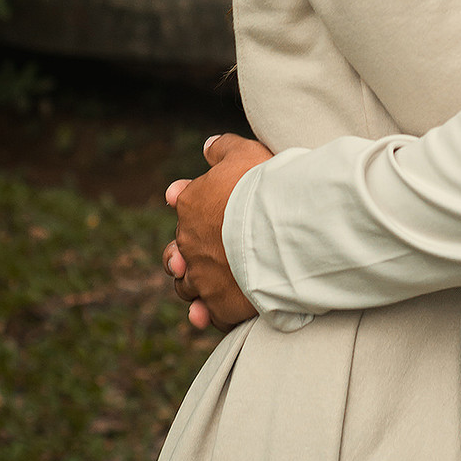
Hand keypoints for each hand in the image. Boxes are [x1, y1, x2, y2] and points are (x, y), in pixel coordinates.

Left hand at [161, 133, 272, 329]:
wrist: (283, 228)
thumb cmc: (265, 185)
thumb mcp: (245, 153)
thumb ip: (223, 149)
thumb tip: (207, 145)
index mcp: (191, 205)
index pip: (182, 202)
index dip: (185, 201)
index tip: (187, 200)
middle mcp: (189, 243)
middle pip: (177, 253)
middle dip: (183, 254)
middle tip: (195, 254)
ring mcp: (203, 277)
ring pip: (187, 287)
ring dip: (194, 285)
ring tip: (207, 284)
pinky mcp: (221, 305)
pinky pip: (211, 315)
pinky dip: (210, 314)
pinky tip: (214, 313)